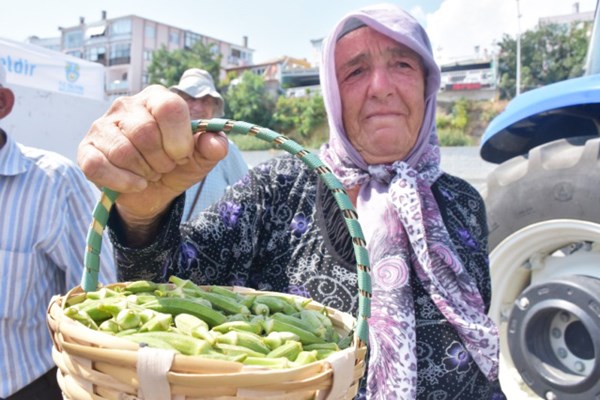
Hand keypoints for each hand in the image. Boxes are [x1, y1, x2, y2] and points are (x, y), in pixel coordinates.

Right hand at [78, 85, 227, 224]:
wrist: (152, 192)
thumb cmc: (176, 165)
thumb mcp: (200, 158)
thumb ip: (213, 147)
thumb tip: (216, 143)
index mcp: (157, 98)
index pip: (169, 107)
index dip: (179, 138)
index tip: (182, 155)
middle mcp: (126, 106)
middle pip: (145, 132)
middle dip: (162, 159)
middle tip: (164, 166)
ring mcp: (102, 126)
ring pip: (123, 150)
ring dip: (143, 172)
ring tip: (149, 173)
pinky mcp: (86, 150)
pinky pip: (98, 166)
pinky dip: (122, 181)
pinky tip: (135, 185)